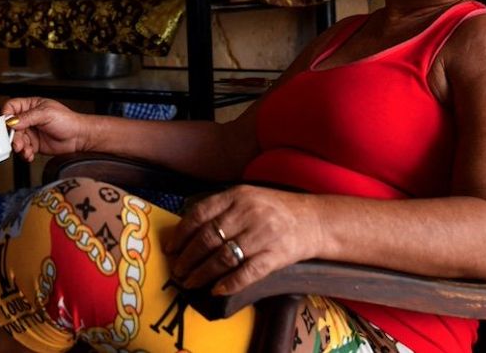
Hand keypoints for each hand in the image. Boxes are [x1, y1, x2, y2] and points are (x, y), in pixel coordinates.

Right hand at [1, 97, 90, 161]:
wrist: (79, 137)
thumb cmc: (68, 120)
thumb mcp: (46, 114)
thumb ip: (27, 117)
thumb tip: (12, 121)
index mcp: (31, 106)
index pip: (11, 107)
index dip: (6, 115)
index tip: (7, 124)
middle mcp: (29, 119)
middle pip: (11, 127)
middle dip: (13, 136)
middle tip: (17, 143)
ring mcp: (31, 132)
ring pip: (16, 140)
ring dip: (19, 147)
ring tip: (26, 150)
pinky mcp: (34, 144)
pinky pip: (24, 149)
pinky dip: (25, 153)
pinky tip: (30, 154)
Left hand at [163, 185, 319, 294]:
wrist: (315, 220)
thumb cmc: (275, 210)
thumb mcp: (248, 197)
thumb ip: (221, 208)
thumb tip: (187, 230)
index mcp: (238, 195)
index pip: (200, 214)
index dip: (181, 233)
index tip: (170, 248)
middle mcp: (249, 213)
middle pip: (208, 238)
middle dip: (188, 258)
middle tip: (177, 271)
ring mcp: (263, 234)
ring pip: (223, 257)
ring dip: (202, 273)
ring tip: (190, 282)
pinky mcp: (276, 255)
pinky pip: (248, 272)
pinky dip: (229, 283)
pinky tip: (216, 290)